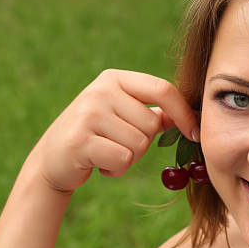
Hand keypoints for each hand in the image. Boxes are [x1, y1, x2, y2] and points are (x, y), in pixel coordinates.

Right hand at [24, 69, 197, 192]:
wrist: (53, 159)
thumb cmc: (98, 135)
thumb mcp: (124, 114)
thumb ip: (156, 111)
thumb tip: (194, 115)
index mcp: (115, 78)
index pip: (162, 89)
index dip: (184, 113)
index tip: (195, 134)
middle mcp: (101, 90)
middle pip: (151, 124)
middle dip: (142, 143)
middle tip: (118, 143)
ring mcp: (88, 113)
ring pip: (140, 144)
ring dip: (129, 158)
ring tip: (106, 152)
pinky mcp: (80, 140)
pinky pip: (123, 159)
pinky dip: (116, 169)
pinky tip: (98, 163)